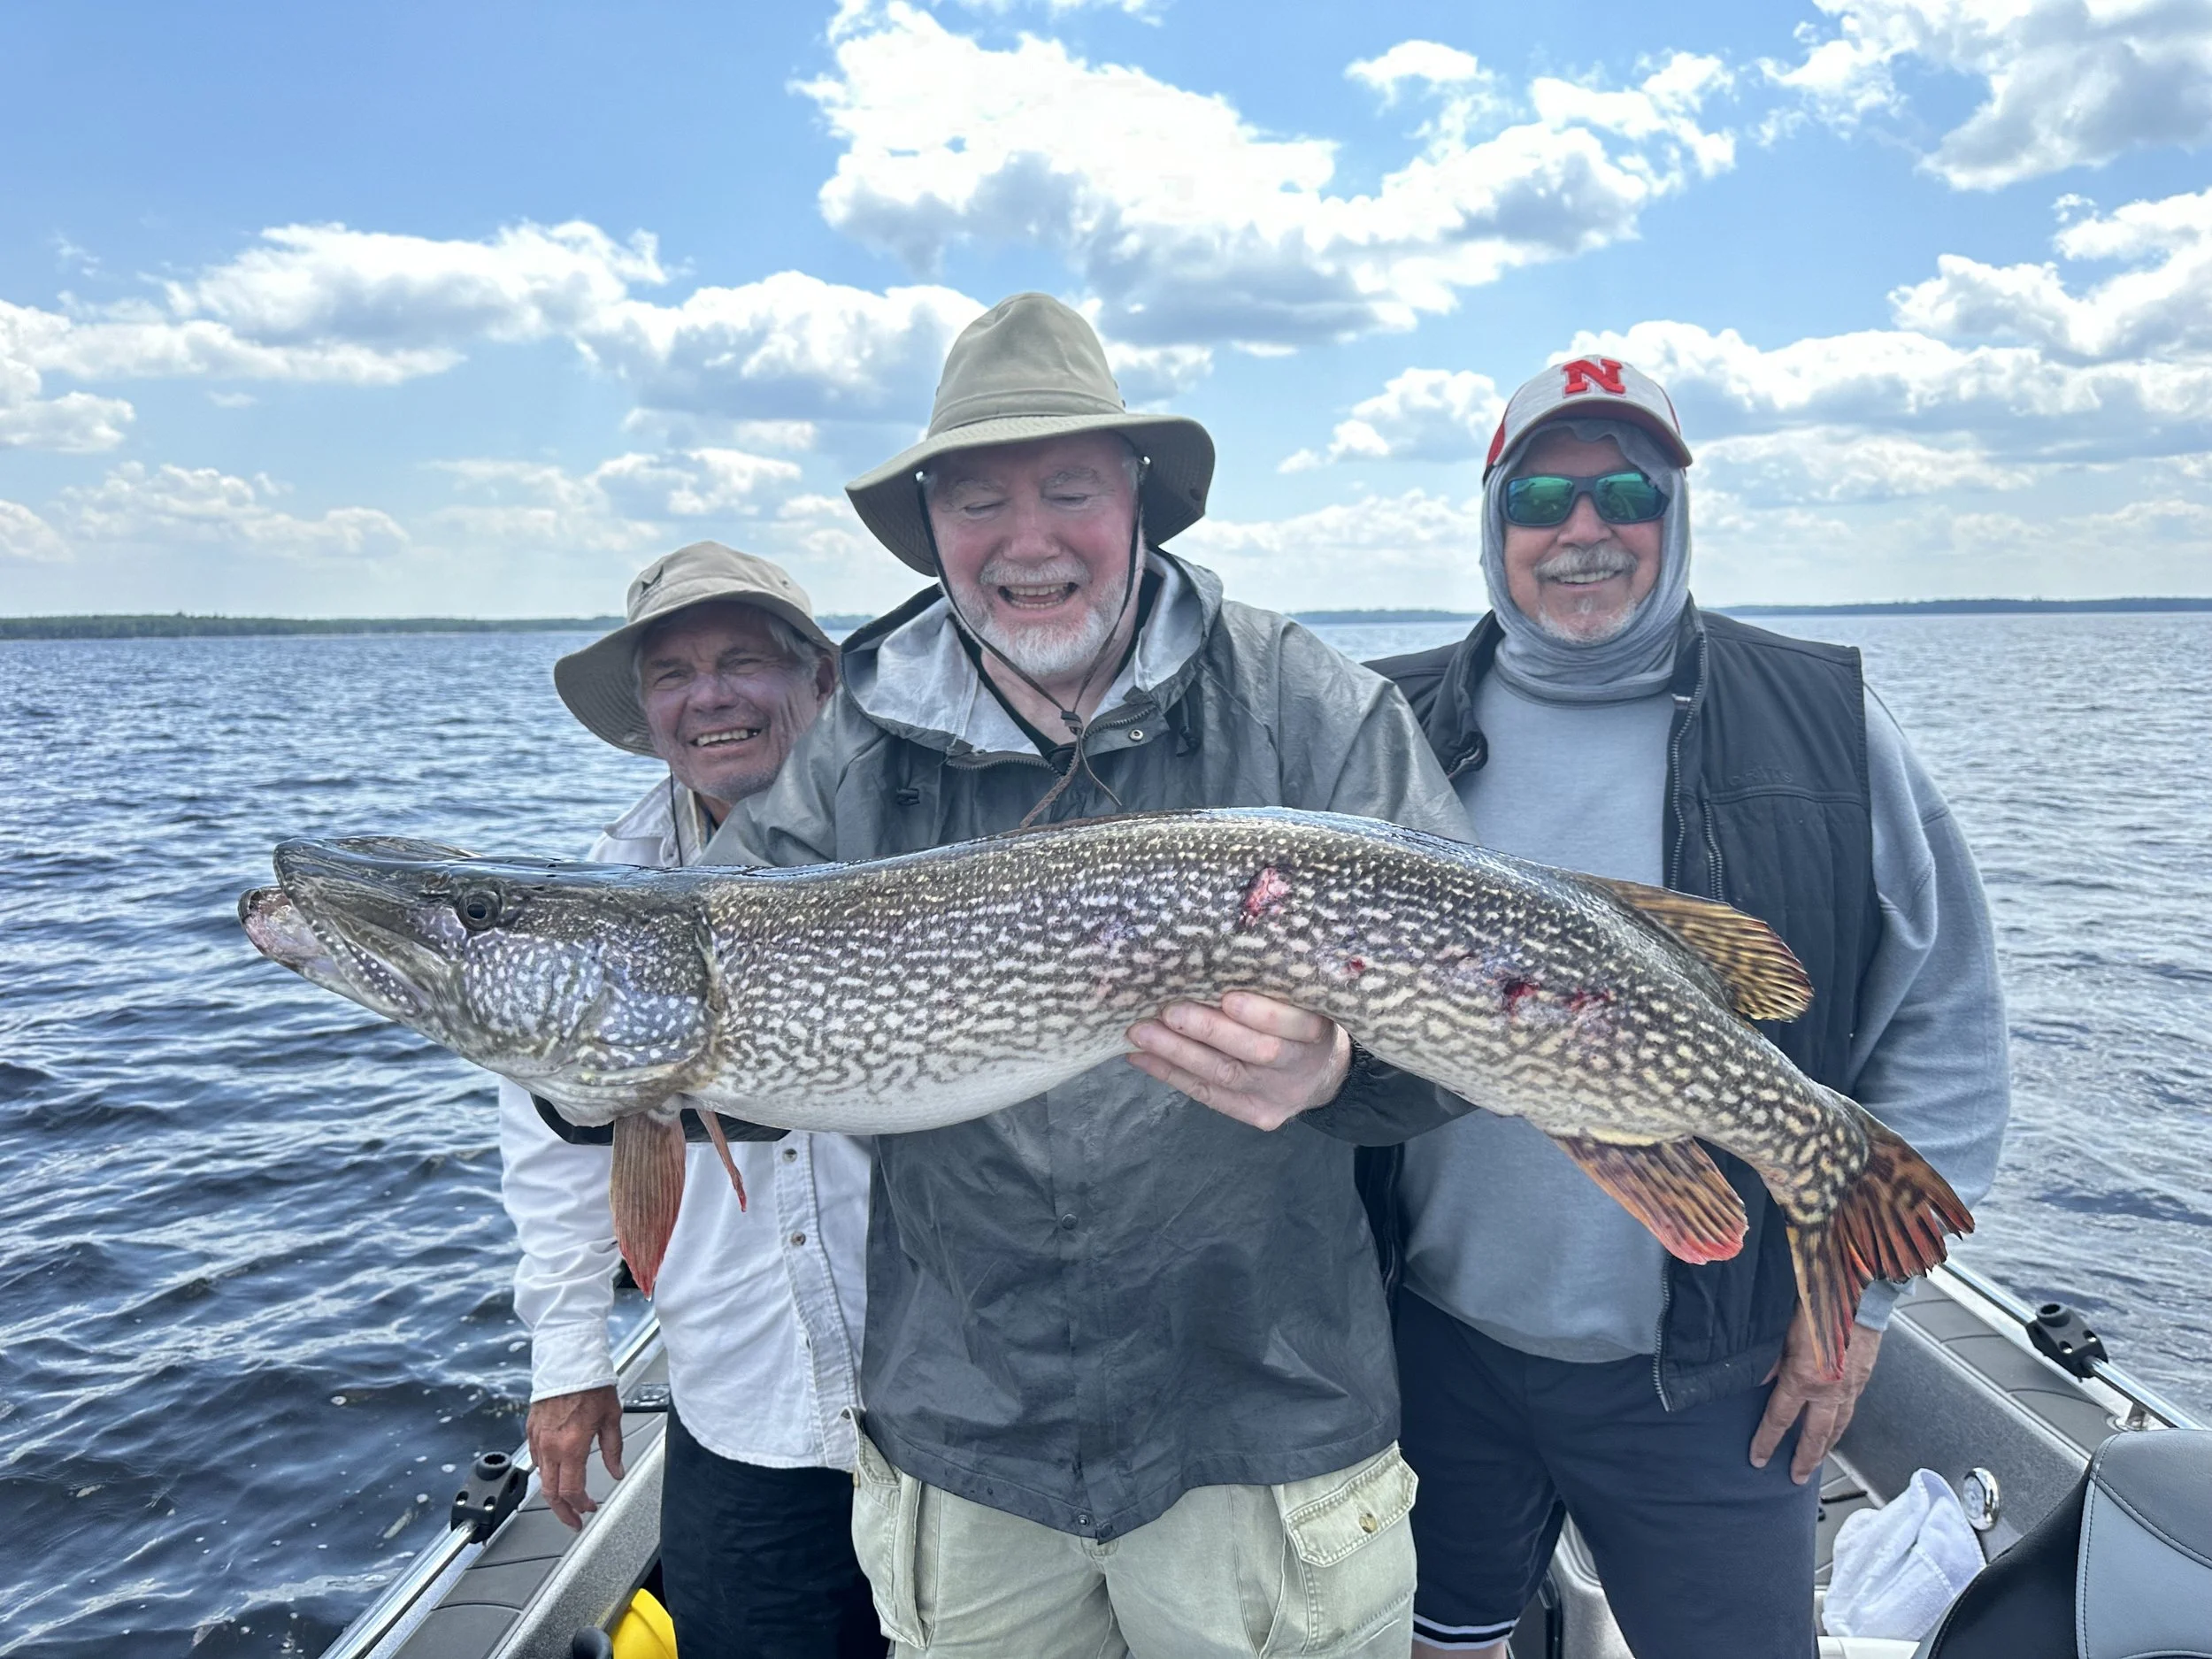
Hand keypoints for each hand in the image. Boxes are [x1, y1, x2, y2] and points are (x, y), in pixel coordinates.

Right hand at [527, 1385, 625, 1528]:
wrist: (569, 1361)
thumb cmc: (591, 1384)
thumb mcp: (612, 1417)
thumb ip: (613, 1449)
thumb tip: (617, 1471)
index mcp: (572, 1446)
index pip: (571, 1490)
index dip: (580, 1506)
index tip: (588, 1509)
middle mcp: (551, 1446)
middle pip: (550, 1492)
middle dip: (562, 1512)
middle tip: (573, 1520)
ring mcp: (538, 1438)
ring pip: (541, 1477)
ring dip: (553, 1492)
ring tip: (567, 1498)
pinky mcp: (531, 1429)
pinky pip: (535, 1459)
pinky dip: (545, 1472)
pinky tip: (556, 1472)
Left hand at [1125, 991, 1351, 1130]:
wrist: (1322, 1073)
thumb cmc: (1297, 1020)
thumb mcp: (1298, 998)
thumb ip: (1266, 983)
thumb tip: (1201, 961)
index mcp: (1316, 1029)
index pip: (1292, 1023)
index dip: (1260, 1013)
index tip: (1227, 997)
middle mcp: (1299, 1065)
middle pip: (1254, 1051)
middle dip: (1207, 1030)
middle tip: (1168, 1010)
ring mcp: (1277, 1095)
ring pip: (1223, 1075)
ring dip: (1176, 1052)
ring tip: (1141, 1032)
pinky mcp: (1256, 1115)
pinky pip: (1208, 1095)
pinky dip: (1171, 1074)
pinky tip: (1141, 1056)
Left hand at [1750, 1305, 1883, 1484]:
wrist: (1859, 1292)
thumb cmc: (1817, 1302)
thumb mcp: (1781, 1329)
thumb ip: (1769, 1358)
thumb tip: (1758, 1380)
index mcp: (1803, 1379)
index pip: (1780, 1419)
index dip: (1767, 1441)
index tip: (1757, 1458)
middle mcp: (1829, 1390)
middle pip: (1815, 1435)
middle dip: (1804, 1460)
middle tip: (1795, 1478)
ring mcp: (1850, 1386)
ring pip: (1838, 1426)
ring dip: (1827, 1446)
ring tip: (1817, 1460)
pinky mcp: (1864, 1377)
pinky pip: (1851, 1408)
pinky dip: (1842, 1422)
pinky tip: (1836, 1424)